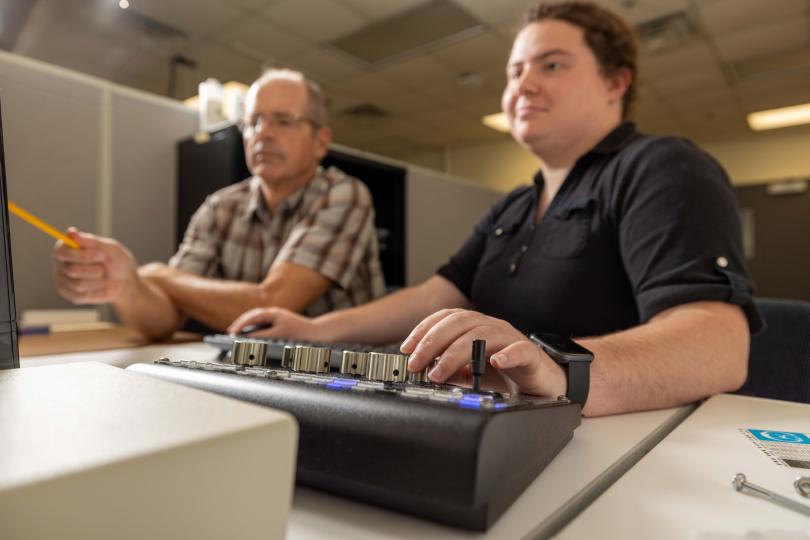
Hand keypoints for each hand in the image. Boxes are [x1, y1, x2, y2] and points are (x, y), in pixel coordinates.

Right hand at [53, 228, 138, 304]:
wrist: (125, 282)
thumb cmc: (117, 261)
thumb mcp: (110, 248)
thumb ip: (91, 241)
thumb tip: (70, 231)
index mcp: (68, 247)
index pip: (61, 252)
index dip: (80, 255)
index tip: (101, 255)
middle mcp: (62, 262)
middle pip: (71, 270)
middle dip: (94, 270)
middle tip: (104, 268)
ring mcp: (63, 279)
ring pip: (78, 284)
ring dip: (98, 281)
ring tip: (103, 276)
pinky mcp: (69, 293)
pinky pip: (80, 295)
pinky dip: (96, 291)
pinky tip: (100, 286)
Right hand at [227, 307, 318, 339]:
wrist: (317, 333)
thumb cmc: (299, 334)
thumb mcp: (278, 335)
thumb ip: (262, 336)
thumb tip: (247, 338)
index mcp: (273, 313)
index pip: (252, 317)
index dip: (240, 324)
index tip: (231, 332)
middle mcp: (274, 312)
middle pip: (253, 316)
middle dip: (241, 323)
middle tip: (230, 332)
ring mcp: (277, 317)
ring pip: (257, 319)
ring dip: (247, 325)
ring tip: (237, 333)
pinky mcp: (280, 322)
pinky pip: (262, 323)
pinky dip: (254, 327)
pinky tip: (251, 334)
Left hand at [400, 309, 566, 396]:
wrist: (543, 382)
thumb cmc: (507, 374)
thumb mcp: (471, 373)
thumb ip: (451, 369)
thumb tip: (425, 371)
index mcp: (476, 327)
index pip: (446, 319)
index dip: (424, 330)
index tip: (406, 348)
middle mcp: (492, 327)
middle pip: (459, 323)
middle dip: (432, 342)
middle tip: (416, 364)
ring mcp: (511, 338)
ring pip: (483, 335)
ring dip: (456, 353)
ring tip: (439, 372)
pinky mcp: (530, 355)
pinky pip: (520, 350)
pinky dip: (507, 354)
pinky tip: (495, 362)